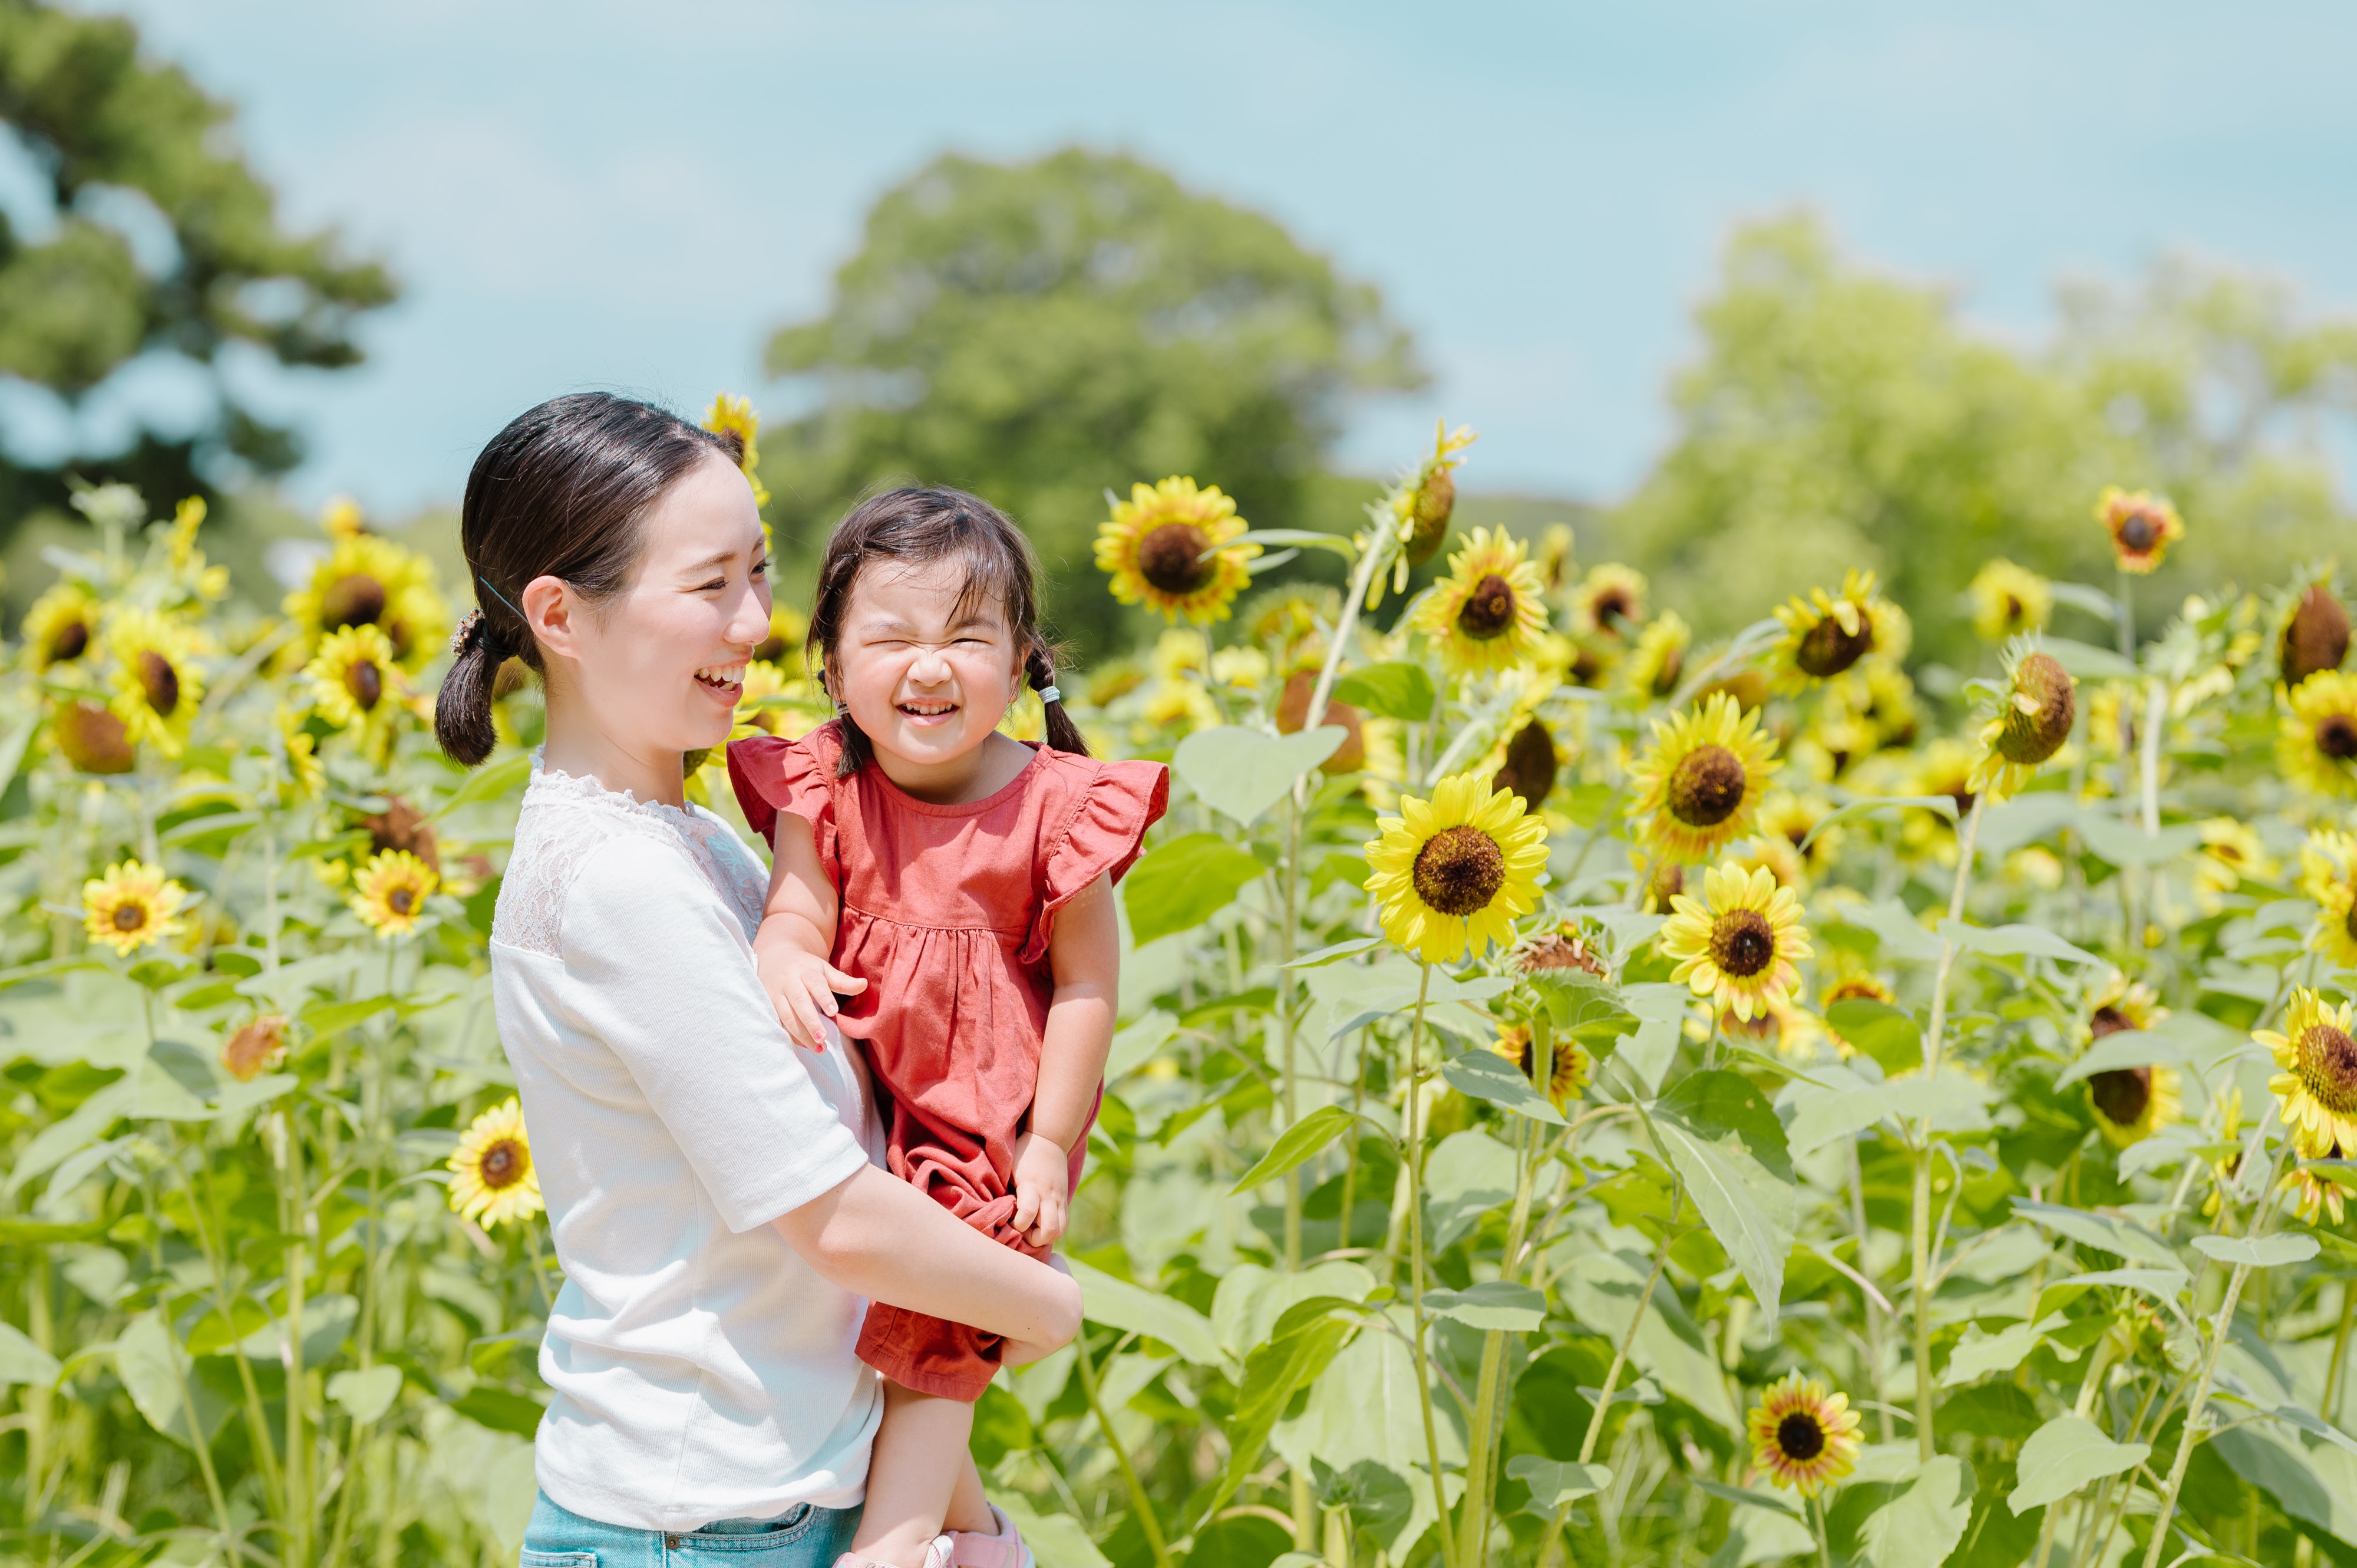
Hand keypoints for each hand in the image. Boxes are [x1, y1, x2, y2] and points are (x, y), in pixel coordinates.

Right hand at [755, 941, 865, 1049]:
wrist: (774, 958)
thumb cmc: (805, 967)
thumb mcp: (823, 969)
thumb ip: (842, 980)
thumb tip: (864, 984)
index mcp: (805, 972)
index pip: (816, 984)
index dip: (824, 998)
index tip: (833, 1012)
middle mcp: (789, 983)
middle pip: (799, 1003)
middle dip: (811, 1022)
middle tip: (824, 1038)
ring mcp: (775, 995)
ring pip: (787, 1017)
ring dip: (802, 1035)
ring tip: (820, 1049)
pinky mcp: (768, 1006)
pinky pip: (779, 1024)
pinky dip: (791, 1036)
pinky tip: (805, 1046)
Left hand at [1008, 1130, 1070, 1248]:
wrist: (1049, 1139)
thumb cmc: (1023, 1153)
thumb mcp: (1008, 1166)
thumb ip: (1003, 1188)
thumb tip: (991, 1211)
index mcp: (1031, 1185)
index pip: (1027, 1213)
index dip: (1016, 1224)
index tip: (1007, 1219)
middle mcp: (1048, 1195)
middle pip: (1049, 1230)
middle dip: (1034, 1239)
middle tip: (1020, 1230)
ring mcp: (1059, 1198)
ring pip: (1059, 1231)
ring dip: (1045, 1237)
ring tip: (1030, 1229)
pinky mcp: (1064, 1200)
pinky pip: (1063, 1224)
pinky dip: (1051, 1230)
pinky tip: (1038, 1224)